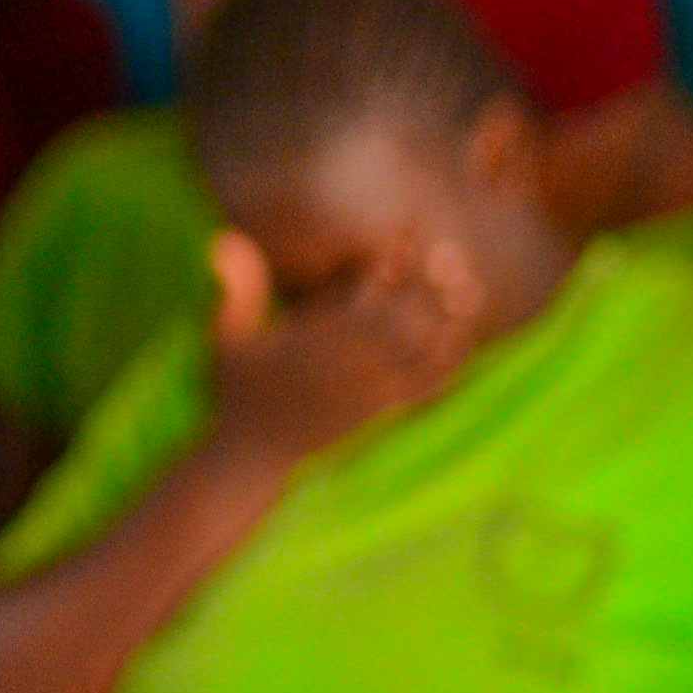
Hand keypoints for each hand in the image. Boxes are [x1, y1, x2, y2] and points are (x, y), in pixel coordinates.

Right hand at [198, 238, 471, 470]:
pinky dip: (450, 362)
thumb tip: (224, 240)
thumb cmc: (235, 390)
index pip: (364, 303)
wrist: (253, 452)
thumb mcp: (224, 338)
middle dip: (430, 289)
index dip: (389, 272)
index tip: (402, 246)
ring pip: (421, 354)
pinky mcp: (380, 413)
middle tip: (449, 257)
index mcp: (313, 345)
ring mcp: (367, 393)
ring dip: (449, 321)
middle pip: (403, 324)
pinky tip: (462, 340)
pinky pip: (425, 387)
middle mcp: (346, 369)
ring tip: (467, 290)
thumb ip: (234, 291)